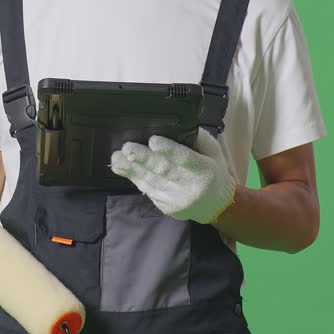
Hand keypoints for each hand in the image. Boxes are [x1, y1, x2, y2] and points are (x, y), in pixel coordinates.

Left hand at [110, 131, 236, 223]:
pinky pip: (148, 191)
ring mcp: (177, 200)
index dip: (169, 150)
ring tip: (117, 157)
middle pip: (164, 171)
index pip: (186, 160)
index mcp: (205, 171)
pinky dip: (134, 178)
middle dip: (143, 159)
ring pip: (152, 182)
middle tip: (127, 148)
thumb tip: (177, 125)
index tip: (153, 140)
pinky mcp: (167, 207)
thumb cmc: (213, 172)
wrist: (216, 206)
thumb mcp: (214, 152)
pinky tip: (123, 169)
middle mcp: (191, 187)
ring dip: (132, 169)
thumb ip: (198, 138)